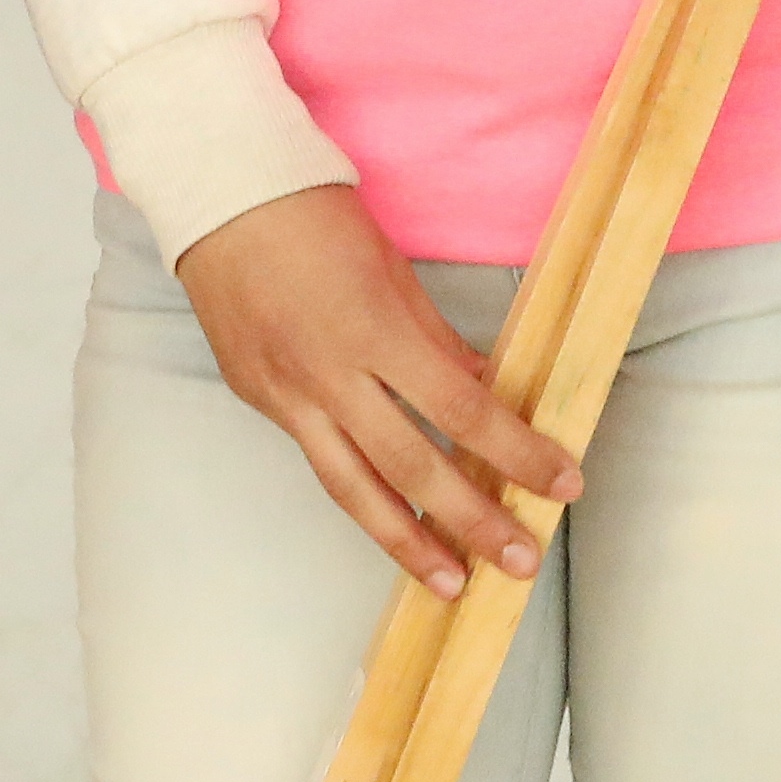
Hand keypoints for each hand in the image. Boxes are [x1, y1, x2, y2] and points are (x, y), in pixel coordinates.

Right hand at [170, 182, 578, 597]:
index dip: (517, 454)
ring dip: (408, 544)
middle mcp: (329, 376)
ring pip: (353, 490)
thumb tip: (485, 395)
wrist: (218, 196)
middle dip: (473, 522)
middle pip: (411, 468)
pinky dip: (357, 494)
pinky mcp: (259, 401)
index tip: (562, 483)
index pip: (461, 411)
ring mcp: (286, 396)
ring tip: (451, 585)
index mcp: (373, 331)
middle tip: (521, 561)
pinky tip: (388, 519)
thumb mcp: (392, 270)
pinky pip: (316, 459)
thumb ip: (436, 342)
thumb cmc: (316, 216)